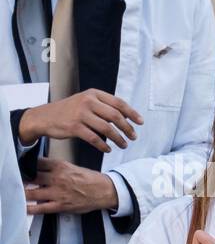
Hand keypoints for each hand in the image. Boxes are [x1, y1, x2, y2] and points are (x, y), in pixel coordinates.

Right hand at [17, 89, 142, 151]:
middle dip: (128, 128)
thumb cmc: (69, 111)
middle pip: (116, 116)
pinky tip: (108, 149)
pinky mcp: (74, 127)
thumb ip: (104, 106)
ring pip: (107, 129)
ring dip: (118, 139)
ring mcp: (80, 114)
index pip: (119, 103)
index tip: (140, 122)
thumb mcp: (86, 102)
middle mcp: (88, 102)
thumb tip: (127, 117)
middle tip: (133, 137)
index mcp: (93, 94)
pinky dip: (103, 146)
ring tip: (124, 145)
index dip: (132, 113)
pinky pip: (94, 138)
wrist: (44, 117)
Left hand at [25, 159, 118, 215]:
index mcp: (60, 166)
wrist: (106, 191)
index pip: (37, 163)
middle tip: (19, 181)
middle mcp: (57, 178)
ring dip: (23, 194)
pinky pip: (42, 208)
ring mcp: (58, 192)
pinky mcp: (61, 205)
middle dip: (23, 179)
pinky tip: (25, 208)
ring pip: (32, 193)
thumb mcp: (73, 167)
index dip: (28, 165)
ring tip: (19, 194)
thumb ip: (56, 168)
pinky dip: (31, 209)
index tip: (24, 167)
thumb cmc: (91, 180)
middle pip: (31, 176)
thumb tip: (42, 169)